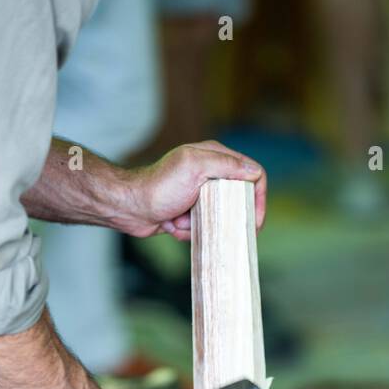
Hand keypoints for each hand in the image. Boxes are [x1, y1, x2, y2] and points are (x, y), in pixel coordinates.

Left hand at [119, 141, 266, 240]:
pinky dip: (188, 231)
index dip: (258, 197)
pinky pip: (202, 227)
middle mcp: (209, 173)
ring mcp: (199, 194)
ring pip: (219, 218)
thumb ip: (226, 165)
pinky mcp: (189, 212)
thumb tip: (254, 172)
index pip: (252, 173)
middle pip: (236, 199)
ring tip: (180, 218)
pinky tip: (172, 224)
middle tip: (212, 224)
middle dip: (223, 216)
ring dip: (200, 224)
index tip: (255, 220)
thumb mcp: (195, 168)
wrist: (130, 207)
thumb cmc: (159, 186)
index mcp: (214, 157)